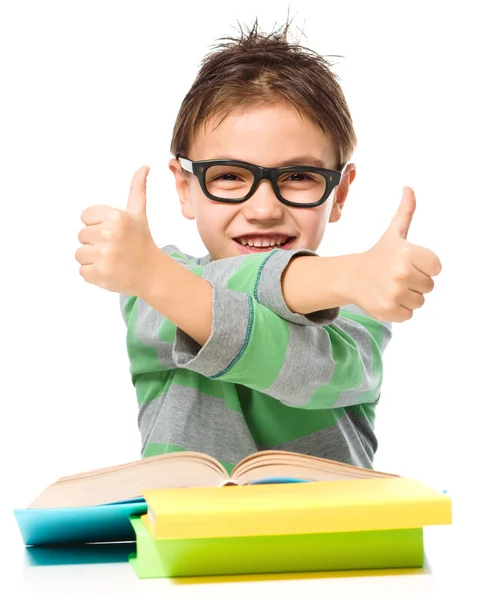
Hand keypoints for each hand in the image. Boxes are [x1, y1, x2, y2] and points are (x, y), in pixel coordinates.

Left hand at [75, 166, 160, 296]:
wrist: (152, 273)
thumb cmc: (142, 242)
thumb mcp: (138, 214)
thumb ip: (137, 189)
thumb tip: (144, 167)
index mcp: (115, 217)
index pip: (85, 217)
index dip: (97, 226)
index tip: (113, 233)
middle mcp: (109, 234)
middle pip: (81, 236)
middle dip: (95, 243)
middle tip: (114, 248)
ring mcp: (104, 255)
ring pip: (80, 254)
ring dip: (93, 259)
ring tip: (112, 260)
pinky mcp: (99, 273)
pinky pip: (82, 271)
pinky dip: (93, 274)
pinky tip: (109, 271)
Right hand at [348, 187, 441, 322]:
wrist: (351, 276)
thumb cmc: (379, 255)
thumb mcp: (394, 233)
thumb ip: (406, 212)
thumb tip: (409, 188)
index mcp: (408, 253)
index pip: (436, 268)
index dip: (424, 267)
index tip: (408, 263)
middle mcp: (402, 273)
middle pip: (429, 286)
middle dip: (415, 283)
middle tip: (397, 276)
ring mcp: (394, 293)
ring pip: (420, 302)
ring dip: (408, 297)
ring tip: (391, 287)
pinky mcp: (388, 310)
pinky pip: (408, 315)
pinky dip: (399, 310)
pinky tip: (386, 299)